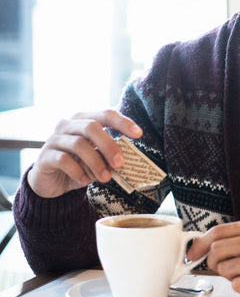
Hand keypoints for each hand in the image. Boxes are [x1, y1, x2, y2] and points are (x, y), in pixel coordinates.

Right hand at [26, 109, 142, 198]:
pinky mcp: (44, 156)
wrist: (51, 182)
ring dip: (96, 162)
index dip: (123, 122)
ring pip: (78, 144)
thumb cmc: (80, 165)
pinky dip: (78, 171)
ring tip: (106, 178)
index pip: (105, 114)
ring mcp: (54, 139)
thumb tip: (126, 159)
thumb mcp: (98, 159)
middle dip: (109, 146)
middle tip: (120, 164)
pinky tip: (85, 180)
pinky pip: (63, 159)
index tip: (139, 134)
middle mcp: (67, 125)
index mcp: (84, 120)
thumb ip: (109, 155)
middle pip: (91, 127)